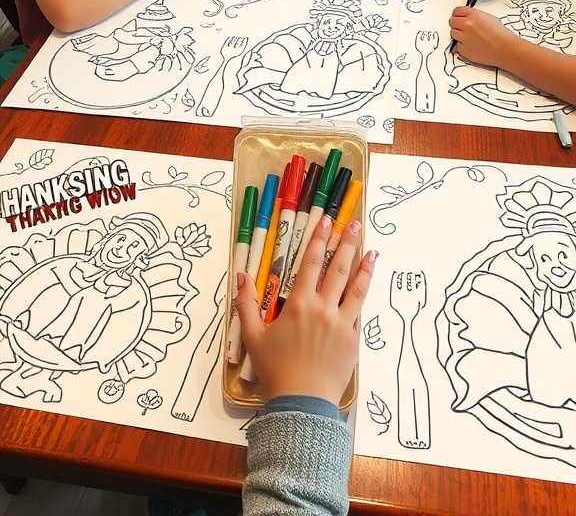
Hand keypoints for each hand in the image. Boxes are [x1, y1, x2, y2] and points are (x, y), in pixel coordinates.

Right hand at [236, 215, 376, 405]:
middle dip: (347, 243)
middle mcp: (324, 308)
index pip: (311, 263)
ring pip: (357, 288)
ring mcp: (342, 323)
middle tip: (355, 225)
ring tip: (372, 250)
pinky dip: (364, 295)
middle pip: (338, 268)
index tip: (326, 222)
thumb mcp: (253, 336)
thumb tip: (241, 275)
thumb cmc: (275, 369)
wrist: (302, 403)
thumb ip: (246, 304)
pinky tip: (367, 286)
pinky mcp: (354, 339)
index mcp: (299, 304)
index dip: (319, 239)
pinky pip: (360, 312)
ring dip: (365, 266)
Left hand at [449, 6, 513, 65]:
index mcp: (473, 15)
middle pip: (452, 22)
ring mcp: (464, 38)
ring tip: (470, 38)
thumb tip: (465, 18)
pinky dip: (463, 46)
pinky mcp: (463, 50)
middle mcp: (466, 25)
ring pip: (453, 33)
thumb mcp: (488, 18)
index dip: (458, 15)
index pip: (456, 11)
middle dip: (457, 24)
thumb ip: (474, 16)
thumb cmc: (501, 34)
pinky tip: (473, 46)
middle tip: (464, 29)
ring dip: (459, 35)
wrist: (505, 49)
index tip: (459, 17)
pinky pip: (457, 46)